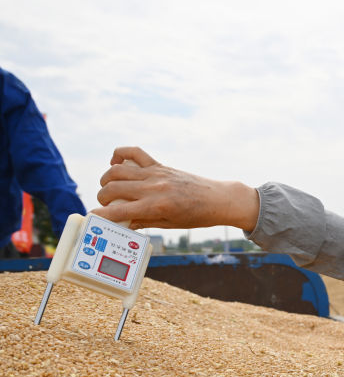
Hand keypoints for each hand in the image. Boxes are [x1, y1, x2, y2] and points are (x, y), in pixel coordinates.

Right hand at [95, 147, 259, 231]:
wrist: (218, 200)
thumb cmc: (196, 216)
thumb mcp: (169, 224)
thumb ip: (143, 221)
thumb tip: (121, 223)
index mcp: (156, 206)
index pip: (119, 210)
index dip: (101, 215)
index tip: (93, 218)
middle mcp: (154, 187)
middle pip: (113, 188)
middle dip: (102, 197)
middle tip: (105, 205)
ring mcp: (156, 173)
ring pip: (118, 169)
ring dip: (106, 179)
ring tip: (108, 188)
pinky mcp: (160, 164)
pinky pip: (134, 152)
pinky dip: (120, 154)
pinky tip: (116, 163)